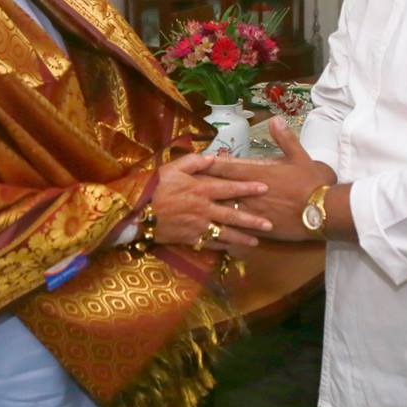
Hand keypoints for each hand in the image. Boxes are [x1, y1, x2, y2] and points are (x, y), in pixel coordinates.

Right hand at [152, 152, 272, 250]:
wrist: (136, 212)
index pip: (230, 188)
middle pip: (233, 215)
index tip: (265, 188)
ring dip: (242, 238)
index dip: (248, 188)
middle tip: (270, 224)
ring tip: (257, 242)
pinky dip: (223, 247)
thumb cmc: (155, 186)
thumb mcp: (173, 167)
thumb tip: (214, 157)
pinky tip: (233, 249)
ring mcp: (198, 226)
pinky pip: (210, 244)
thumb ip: (195, 161)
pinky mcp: (190, 239)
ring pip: (225, 234)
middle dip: (252, 220)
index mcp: (201, 189)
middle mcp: (203, 209)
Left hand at [205, 117, 336, 240]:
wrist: (324, 212)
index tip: (195, 161)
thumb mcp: (301, 156)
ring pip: (226, 210)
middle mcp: (251, 194)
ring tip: (192, 209)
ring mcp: (254, 213)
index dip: (211, 164)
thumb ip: (285, 139)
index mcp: (259, 173)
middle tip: (184, 186)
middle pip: (221, 189)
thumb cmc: (313, 182)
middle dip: (203, 187)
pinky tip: (213, 232)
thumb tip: (274, 119)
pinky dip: (225, 229)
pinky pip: (237, 230)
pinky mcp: (260, 229)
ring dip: (210, 209)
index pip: (228, 167)